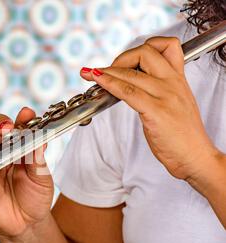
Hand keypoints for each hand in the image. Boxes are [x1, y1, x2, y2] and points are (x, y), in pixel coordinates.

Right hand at [0, 107, 53, 240]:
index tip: (27, 115)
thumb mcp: (41, 177)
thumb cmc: (35, 197)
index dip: (21, 119)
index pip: (17, 127)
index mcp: (18, 147)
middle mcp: (0, 152)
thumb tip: (39, 136)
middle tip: (6, 129)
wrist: (27, 225)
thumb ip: (37, 158)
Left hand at [80, 36, 221, 180]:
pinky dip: (108, 84)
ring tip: (89, 74)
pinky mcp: (156, 111)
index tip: (126, 61)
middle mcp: (173, 83)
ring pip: (131, 73)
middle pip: (145, 52)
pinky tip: (98, 81)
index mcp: (178, 79)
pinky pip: (127, 91)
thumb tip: (133, 84)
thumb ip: (158, 90)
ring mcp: (165, 96)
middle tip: (106, 71)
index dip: (144, 46)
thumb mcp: (175, 103)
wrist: (194, 157)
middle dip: (120, 58)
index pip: (168, 45)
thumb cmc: (182, 135)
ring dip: (105, 72)